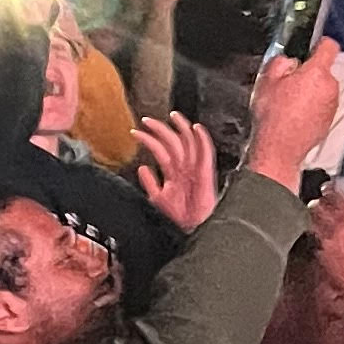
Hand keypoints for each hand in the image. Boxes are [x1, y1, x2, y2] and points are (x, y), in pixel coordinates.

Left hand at [131, 112, 221, 232]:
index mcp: (175, 172)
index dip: (150, 139)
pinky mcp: (206, 174)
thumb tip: (142, 168)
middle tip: (147, 120)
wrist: (192, 228)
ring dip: (181, 128)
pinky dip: (203, 140)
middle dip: (161, 129)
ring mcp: (196, 170)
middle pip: (174, 142)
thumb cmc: (179, 216)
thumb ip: (150, 182)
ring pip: (189, 143)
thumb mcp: (158, 197)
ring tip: (172, 116)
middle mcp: (186, 168)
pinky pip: (206, 154)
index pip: (162, 149)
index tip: (136, 132)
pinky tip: (197, 128)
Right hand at [247, 35, 342, 190]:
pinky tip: (295, 113)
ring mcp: (332, 104)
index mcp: (316, 73)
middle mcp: (330, 87)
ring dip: (310, 90)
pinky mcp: (330, 118)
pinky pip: (323, 104)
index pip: (329, 47)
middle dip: (308, 73)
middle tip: (287, 83)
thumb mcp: (267, 81)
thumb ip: (281, 63)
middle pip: (323, 70)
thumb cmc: (273, 116)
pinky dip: (312, 105)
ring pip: (323, 88)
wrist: (280, 147)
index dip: (319, 43)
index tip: (312, 46)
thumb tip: (289, 61)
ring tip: (289, 102)